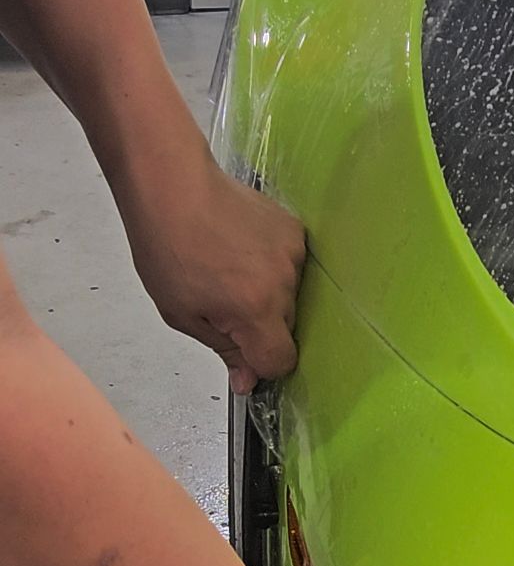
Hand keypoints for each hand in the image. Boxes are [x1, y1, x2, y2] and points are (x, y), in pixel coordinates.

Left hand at [119, 142, 306, 393]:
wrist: (172, 184)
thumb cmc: (166, 249)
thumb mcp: (183, 314)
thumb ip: (224, 351)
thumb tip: (248, 381)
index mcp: (255, 310)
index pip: (281, 360)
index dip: (260, 364)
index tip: (239, 350)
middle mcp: (285, 284)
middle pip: (286, 328)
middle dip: (259, 326)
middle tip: (221, 301)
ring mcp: (294, 253)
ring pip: (289, 296)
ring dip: (266, 294)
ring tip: (228, 269)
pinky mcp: (295, 229)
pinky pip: (290, 265)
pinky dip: (271, 266)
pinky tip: (241, 248)